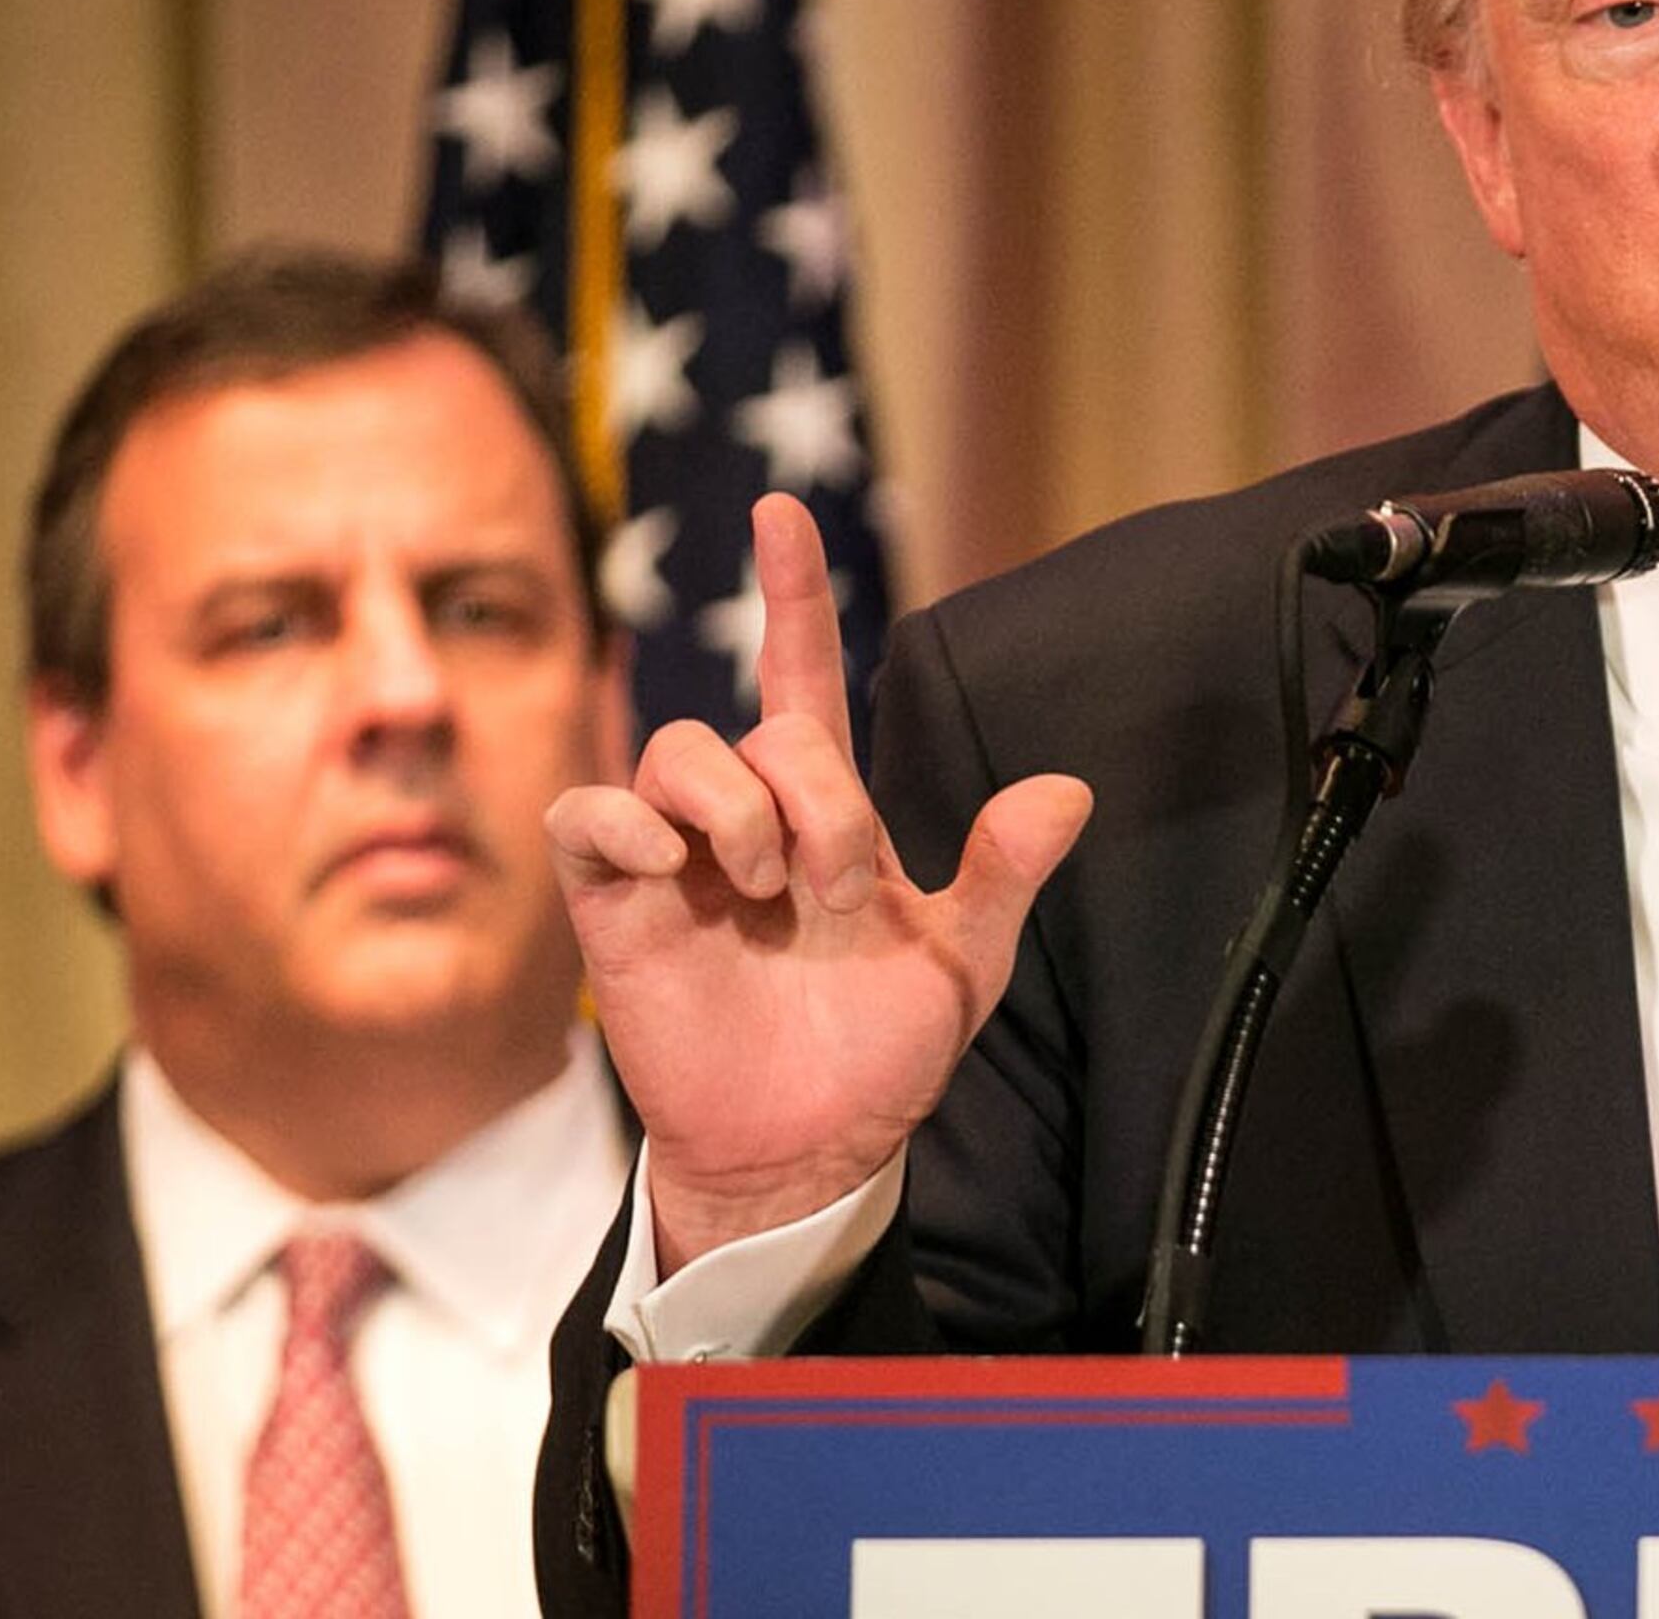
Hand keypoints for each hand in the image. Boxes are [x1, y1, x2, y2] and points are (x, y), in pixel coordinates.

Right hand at [547, 495, 1091, 1269]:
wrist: (811, 1146)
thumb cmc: (877, 1051)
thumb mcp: (962, 960)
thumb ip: (1006, 872)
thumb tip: (1069, 791)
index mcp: (826, 812)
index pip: (803, 674)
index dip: (794, 594)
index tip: (782, 513)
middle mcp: (746, 817)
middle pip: (765, 729)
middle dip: (819, 801)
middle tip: (837, 892)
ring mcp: (674, 856)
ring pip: (679, 750)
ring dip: (736, 810)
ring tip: (766, 892)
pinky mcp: (614, 903)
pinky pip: (589, 815)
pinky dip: (624, 825)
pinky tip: (674, 872)